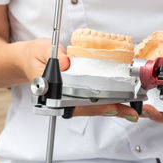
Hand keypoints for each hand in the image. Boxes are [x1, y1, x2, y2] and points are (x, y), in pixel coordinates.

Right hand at [19, 38, 138, 119]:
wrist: (28, 58)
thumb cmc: (34, 56)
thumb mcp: (42, 49)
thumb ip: (54, 55)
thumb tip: (67, 62)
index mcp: (54, 92)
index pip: (77, 103)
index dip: (97, 106)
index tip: (114, 107)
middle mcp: (64, 99)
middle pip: (91, 108)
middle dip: (113, 110)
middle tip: (133, 113)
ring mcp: (71, 97)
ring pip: (94, 106)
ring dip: (115, 108)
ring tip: (133, 111)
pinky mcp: (78, 92)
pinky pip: (94, 99)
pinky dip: (110, 101)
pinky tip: (124, 102)